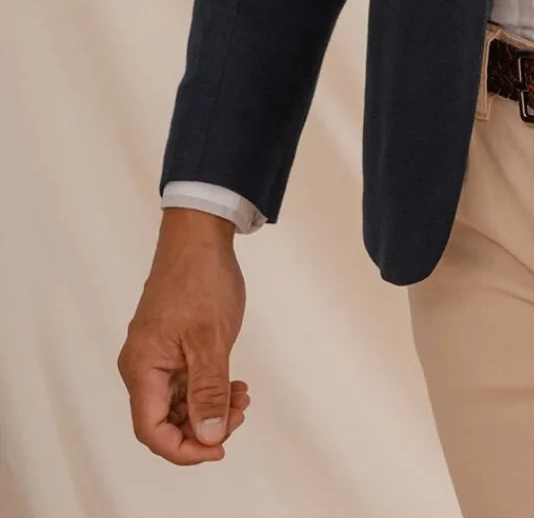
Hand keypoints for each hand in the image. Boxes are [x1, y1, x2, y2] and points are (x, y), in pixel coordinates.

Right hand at [118, 209, 248, 463]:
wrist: (199, 234)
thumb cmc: (200, 279)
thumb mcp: (211, 339)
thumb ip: (209, 390)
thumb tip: (209, 435)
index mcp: (142, 368)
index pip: (152, 430)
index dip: (184, 448)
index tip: (219, 447)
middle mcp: (143, 366)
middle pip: (164, 420)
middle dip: (202, 427)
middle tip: (239, 415)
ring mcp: (157, 354)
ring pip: (178, 402)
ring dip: (209, 408)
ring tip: (242, 397)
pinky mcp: (171, 344)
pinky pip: (185, 381)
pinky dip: (208, 388)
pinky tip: (234, 384)